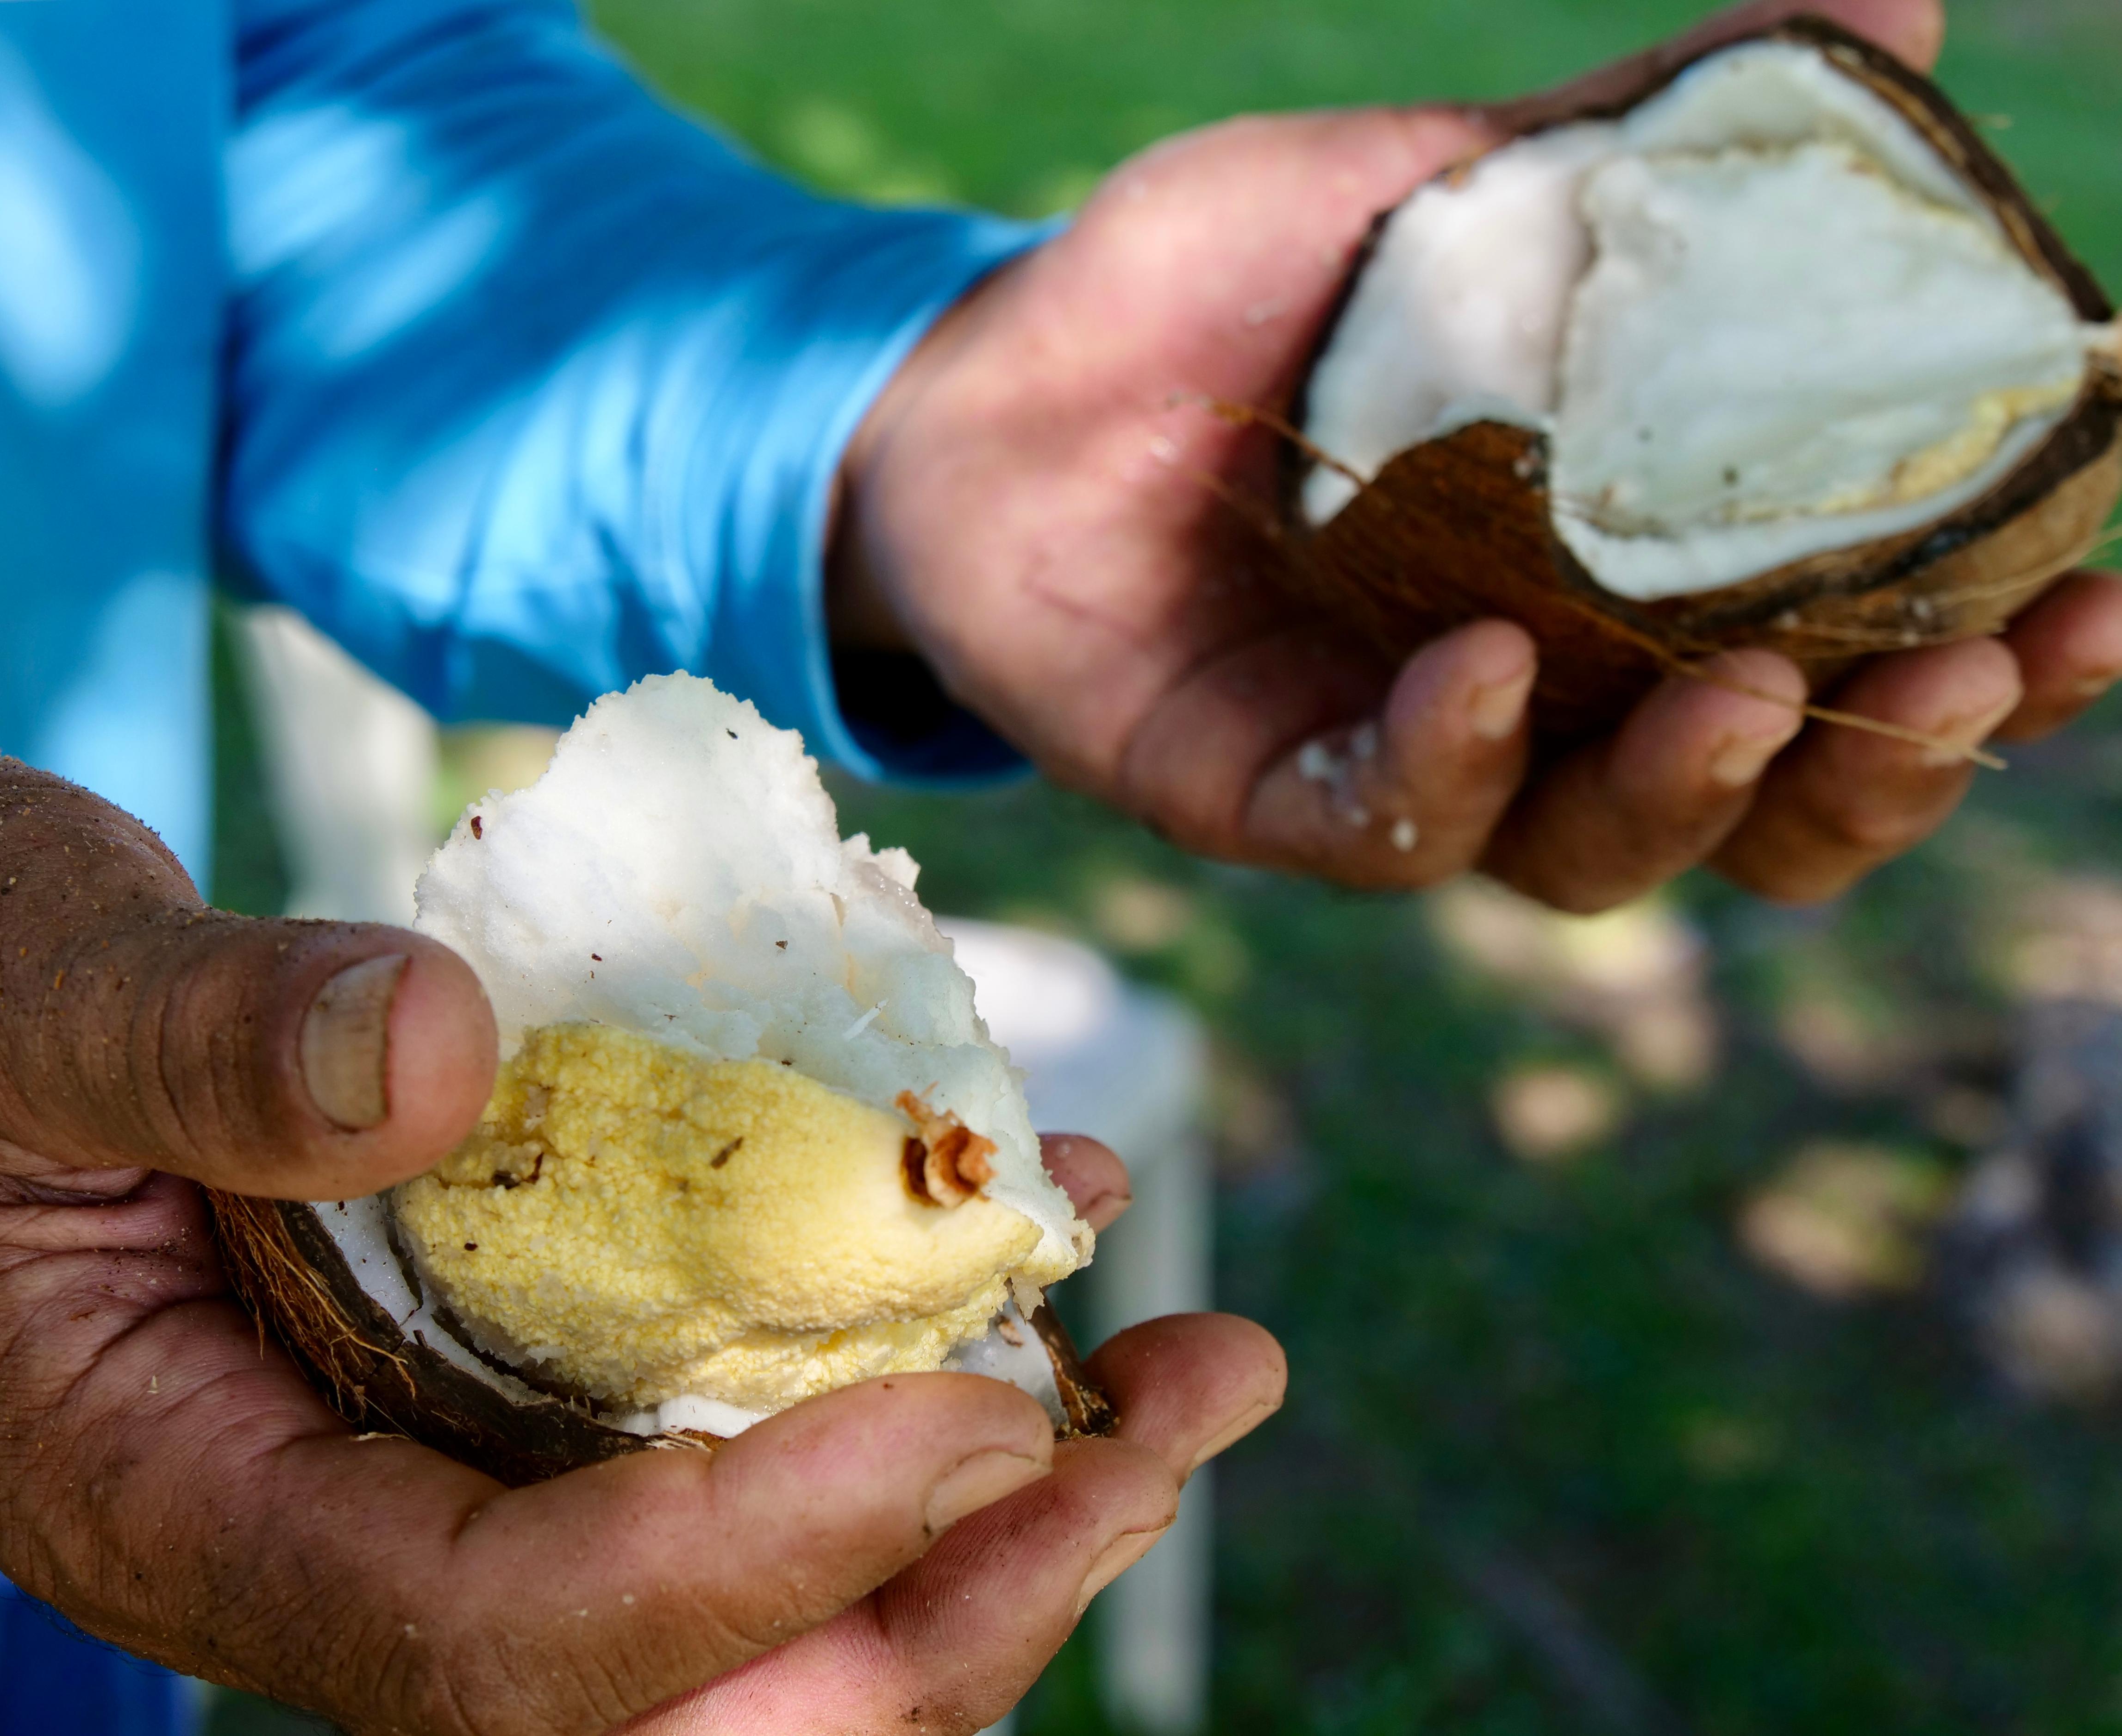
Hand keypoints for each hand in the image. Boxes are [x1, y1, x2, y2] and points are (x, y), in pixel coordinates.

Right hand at [0, 743, 1281, 1733]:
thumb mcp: (22, 998)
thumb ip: (209, 1041)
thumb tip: (447, 1061)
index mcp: (194, 1511)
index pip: (505, 1638)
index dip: (746, 1563)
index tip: (969, 1421)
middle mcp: (343, 1536)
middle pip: (683, 1685)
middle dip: (946, 1594)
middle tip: (1164, 1437)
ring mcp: (440, 1462)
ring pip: (749, 1580)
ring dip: (987, 1494)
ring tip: (1189, 1368)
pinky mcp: (511, 1366)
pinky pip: (733, 1426)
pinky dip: (902, 1355)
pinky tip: (1039, 1241)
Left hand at [832, 0, 2121, 912]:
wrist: (989, 372)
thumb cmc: (1210, 285)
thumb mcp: (1439, 181)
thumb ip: (1651, 140)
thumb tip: (1901, 14)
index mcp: (1619, 568)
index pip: (1847, 650)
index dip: (1989, 648)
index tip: (2093, 588)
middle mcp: (1542, 688)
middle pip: (1759, 799)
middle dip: (1879, 762)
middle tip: (1969, 668)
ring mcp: (1406, 755)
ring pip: (1595, 849)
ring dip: (1696, 790)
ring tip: (1755, 689)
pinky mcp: (1266, 797)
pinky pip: (1392, 827)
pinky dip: (1451, 764)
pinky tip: (1480, 667)